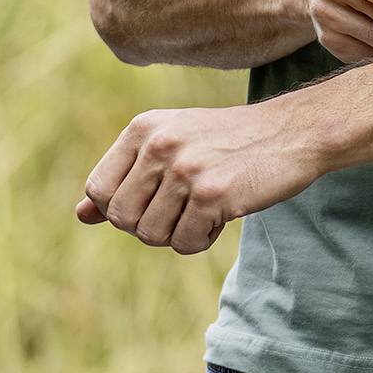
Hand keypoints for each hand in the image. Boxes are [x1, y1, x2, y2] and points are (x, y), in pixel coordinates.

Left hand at [74, 100, 321, 253]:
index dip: (123, 208)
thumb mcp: (172, 147)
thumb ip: (125, 179)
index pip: (98, 189)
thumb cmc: (229, 143)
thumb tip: (80, 216)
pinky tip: (223, 216)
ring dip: (178, 234)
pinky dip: (201, 240)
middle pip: (121, 218)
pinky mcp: (212, 194)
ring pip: (150, 236)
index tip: (157, 199)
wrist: (293, 133)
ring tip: (204, 210)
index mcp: (144, 128)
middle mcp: (159, 144)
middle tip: (183, 209)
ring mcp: (185, 169)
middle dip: (150, 225)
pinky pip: (183, 244)